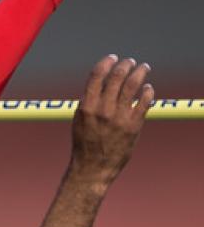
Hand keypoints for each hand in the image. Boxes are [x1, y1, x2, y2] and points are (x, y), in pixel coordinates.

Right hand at [70, 55, 153, 189]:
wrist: (93, 168)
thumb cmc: (85, 144)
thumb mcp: (80, 119)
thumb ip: (89, 101)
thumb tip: (101, 82)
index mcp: (87, 106)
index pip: (97, 75)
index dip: (107, 62)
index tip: (113, 58)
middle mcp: (103, 110)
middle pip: (117, 77)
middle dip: (126, 65)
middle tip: (131, 62)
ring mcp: (119, 117)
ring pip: (133, 85)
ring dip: (140, 72)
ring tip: (144, 68)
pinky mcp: (133, 126)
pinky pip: (144, 102)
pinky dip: (147, 91)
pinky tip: (147, 89)